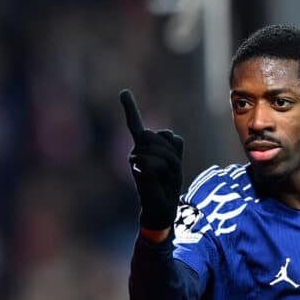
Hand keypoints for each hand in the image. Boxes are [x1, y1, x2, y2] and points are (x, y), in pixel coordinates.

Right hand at [119, 89, 184, 231]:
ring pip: (160, 149)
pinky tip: (157, 181)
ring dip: (170, 164)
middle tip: (170, 171)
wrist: (162, 207)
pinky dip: (163, 172)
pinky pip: (156, 162)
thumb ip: (173, 146)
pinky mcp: (136, 168)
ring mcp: (135, 158)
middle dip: (173, 154)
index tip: (123, 93)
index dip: (129, 108)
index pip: (136, 124)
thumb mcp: (175, 161)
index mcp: (145, 145)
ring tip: (164, 177)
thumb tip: (170, 134)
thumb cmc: (168, 184)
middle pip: (160, 136)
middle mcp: (136, 149)